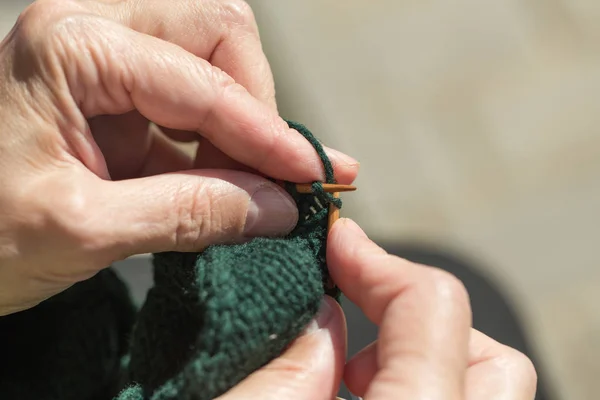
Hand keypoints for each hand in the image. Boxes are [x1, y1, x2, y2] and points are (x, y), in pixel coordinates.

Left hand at [0, 0, 358, 314]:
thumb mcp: (83, 231)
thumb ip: (189, 213)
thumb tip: (278, 207)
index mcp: (73, 47)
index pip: (205, 81)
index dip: (268, 134)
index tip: (311, 176)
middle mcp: (93, 34)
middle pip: (219, 40)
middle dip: (259, 110)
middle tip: (284, 175)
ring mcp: (107, 64)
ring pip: (213, 70)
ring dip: (246, 132)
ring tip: (269, 189)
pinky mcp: (116, 103)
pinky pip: (193, 111)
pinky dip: (222, 151)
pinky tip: (238, 188)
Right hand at [221, 219, 536, 399]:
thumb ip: (289, 368)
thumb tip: (326, 315)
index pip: (432, 306)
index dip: (376, 259)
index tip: (332, 241)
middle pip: (494, 358)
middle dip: (419, 314)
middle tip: (353, 310)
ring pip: (481, 386)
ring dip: (417, 355)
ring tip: (348, 370)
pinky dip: (413, 384)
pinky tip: (353, 396)